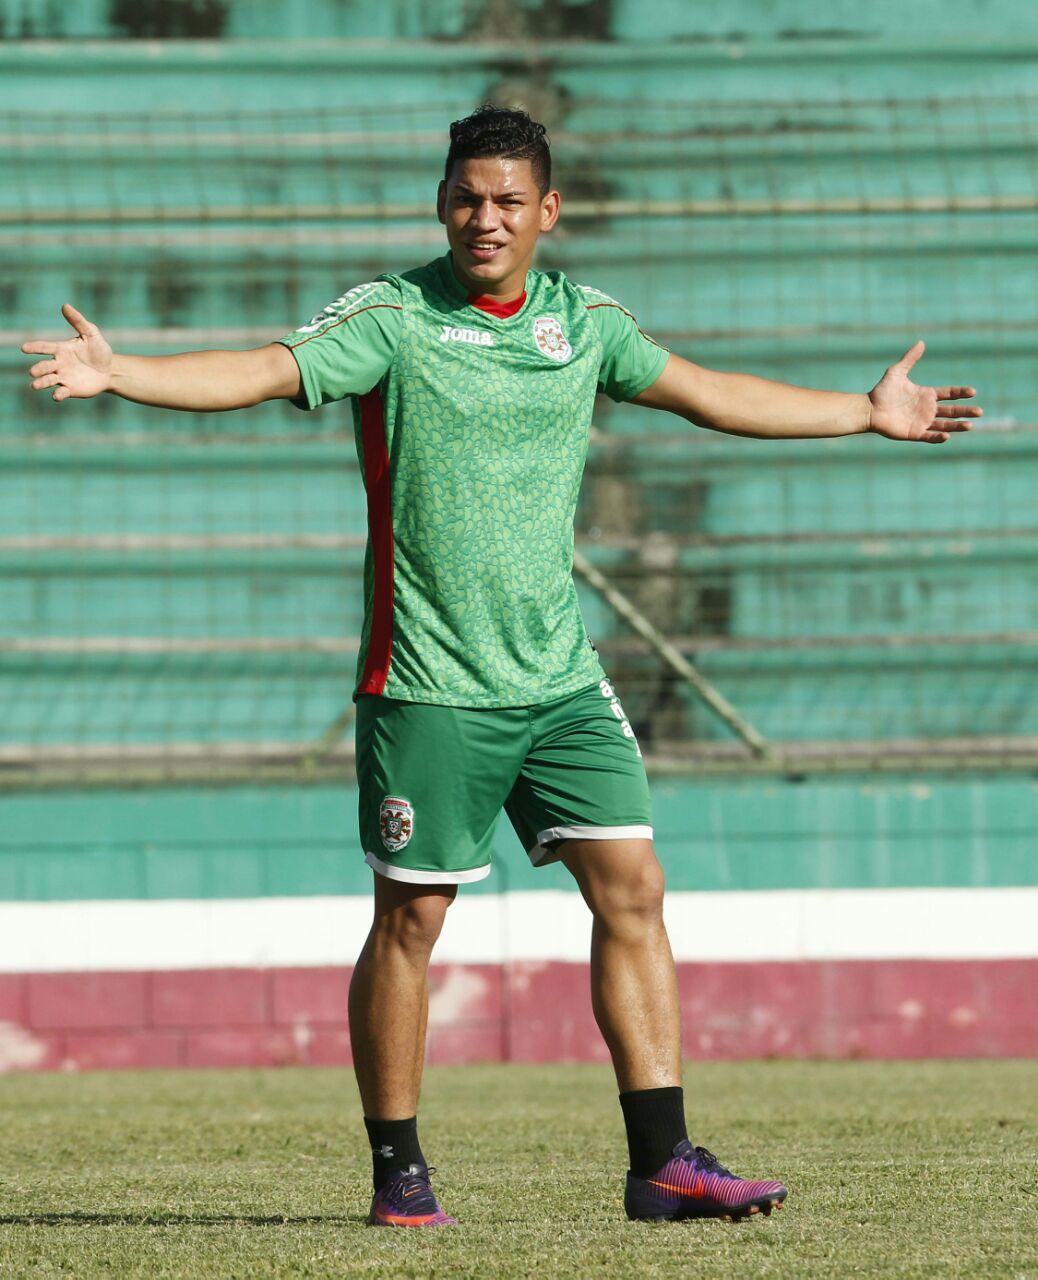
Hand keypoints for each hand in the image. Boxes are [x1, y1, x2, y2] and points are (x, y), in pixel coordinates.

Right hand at [21, 304, 112, 401]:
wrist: (111, 370)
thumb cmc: (99, 350)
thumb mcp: (91, 333)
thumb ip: (78, 321)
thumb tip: (65, 305)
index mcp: (61, 349)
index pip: (44, 347)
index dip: (34, 347)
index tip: (24, 348)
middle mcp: (58, 364)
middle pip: (44, 366)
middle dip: (38, 369)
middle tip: (33, 371)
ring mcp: (64, 377)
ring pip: (48, 380)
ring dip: (41, 382)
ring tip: (35, 385)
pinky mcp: (71, 390)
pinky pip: (61, 392)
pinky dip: (58, 394)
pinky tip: (57, 394)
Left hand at [867, 341, 981, 443]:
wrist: (869, 409)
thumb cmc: (881, 391)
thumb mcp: (897, 372)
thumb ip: (910, 359)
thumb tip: (921, 342)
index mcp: (926, 395)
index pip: (949, 393)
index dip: (961, 393)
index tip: (972, 392)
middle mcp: (927, 409)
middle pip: (952, 411)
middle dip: (966, 411)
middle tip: (980, 412)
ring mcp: (922, 422)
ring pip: (944, 425)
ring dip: (957, 426)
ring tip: (970, 425)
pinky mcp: (914, 433)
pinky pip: (929, 437)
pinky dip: (938, 437)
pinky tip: (947, 436)